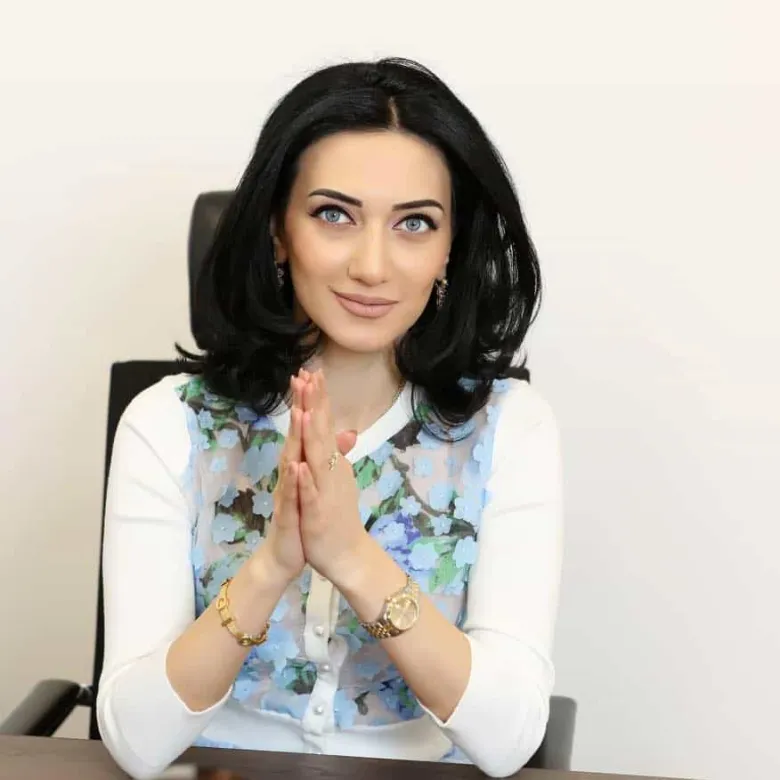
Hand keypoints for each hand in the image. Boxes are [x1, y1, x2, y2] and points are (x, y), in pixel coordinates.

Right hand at [257, 371, 356, 585]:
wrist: (287, 552)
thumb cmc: (302, 516)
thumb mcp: (318, 483)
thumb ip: (328, 456)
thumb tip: (345, 433)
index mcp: (301, 464)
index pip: (306, 428)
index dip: (310, 402)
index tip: (314, 373)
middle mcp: (291, 473)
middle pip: (296, 435)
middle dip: (299, 407)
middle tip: (301, 378)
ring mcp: (287, 491)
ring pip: (290, 459)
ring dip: (294, 437)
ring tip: (299, 412)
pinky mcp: (288, 512)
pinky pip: (290, 494)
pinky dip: (293, 479)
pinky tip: (296, 465)